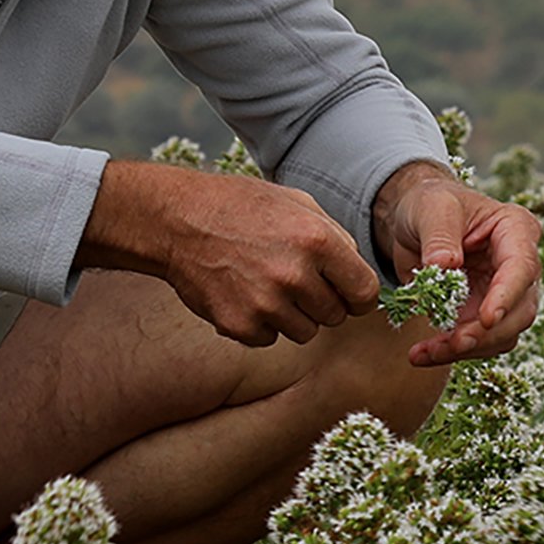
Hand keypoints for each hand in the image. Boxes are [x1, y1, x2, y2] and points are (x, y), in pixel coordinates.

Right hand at [80, 161, 382, 347]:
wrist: (179, 221)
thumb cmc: (242, 207)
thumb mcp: (298, 204)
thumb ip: (336, 239)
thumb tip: (360, 275)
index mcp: (317, 242)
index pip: (365, 293)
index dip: (358, 295)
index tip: (347, 292)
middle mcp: (294, 276)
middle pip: (335, 316)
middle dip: (323, 302)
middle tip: (296, 280)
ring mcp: (265, 305)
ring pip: (305, 332)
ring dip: (293, 315)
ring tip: (267, 283)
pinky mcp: (239, 325)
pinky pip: (270, 339)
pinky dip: (261, 323)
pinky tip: (244, 294)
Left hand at [371, 163, 543, 365]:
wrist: (415, 222)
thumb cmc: (430, 204)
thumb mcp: (431, 208)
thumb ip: (440, 235)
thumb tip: (445, 266)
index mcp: (517, 230)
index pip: (521, 267)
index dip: (506, 296)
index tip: (486, 319)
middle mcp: (520, 266)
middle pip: (520, 310)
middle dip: (486, 333)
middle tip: (452, 344)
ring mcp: (505, 294)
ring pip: (502, 334)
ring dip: (466, 349)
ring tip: (424, 353)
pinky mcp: (484, 314)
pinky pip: (479, 342)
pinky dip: (452, 353)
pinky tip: (423, 354)